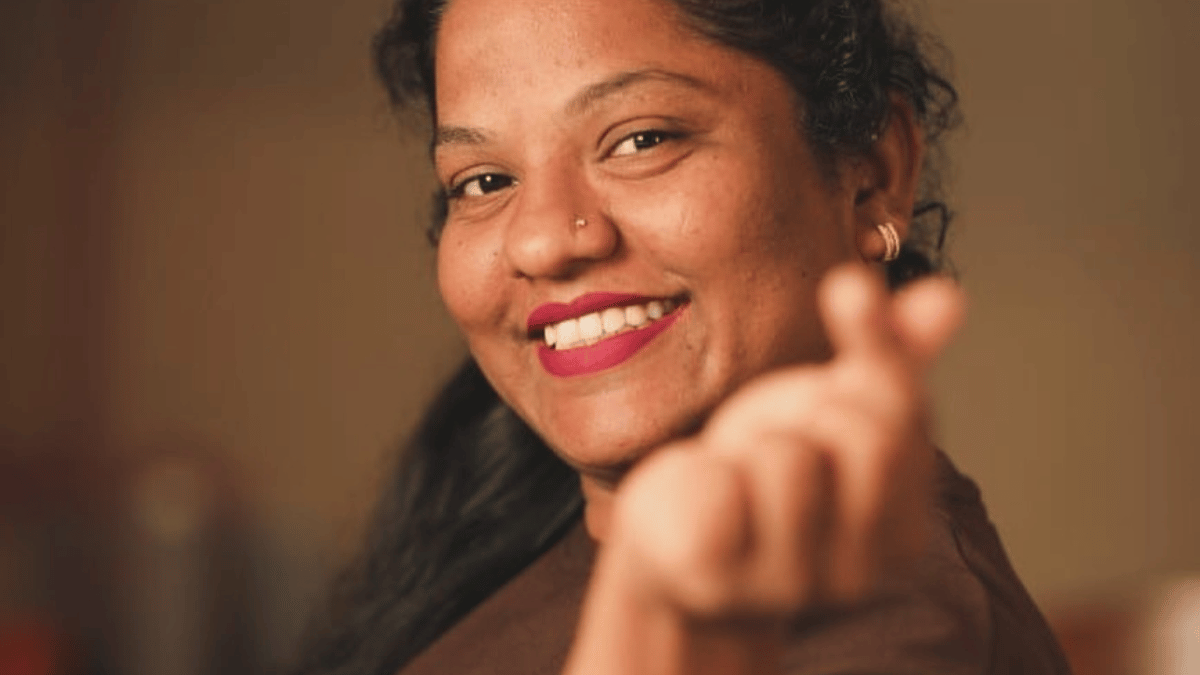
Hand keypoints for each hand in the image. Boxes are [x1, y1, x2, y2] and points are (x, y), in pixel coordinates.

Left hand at [563, 264, 964, 674]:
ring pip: (789, 459)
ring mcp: (787, 583)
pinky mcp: (715, 578)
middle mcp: (858, 572)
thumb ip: (892, 356)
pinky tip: (703, 502)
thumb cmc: (761, 465)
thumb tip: (946, 295)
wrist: (674, 534)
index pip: (907, 413)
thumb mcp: (829, 403)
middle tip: (776, 436)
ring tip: (736, 477)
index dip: (864, 357)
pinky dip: (701, 474)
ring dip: (749, 446)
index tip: (841, 311)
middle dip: (808, 410)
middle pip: (863, 435)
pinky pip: (721, 490)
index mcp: (902, 529)